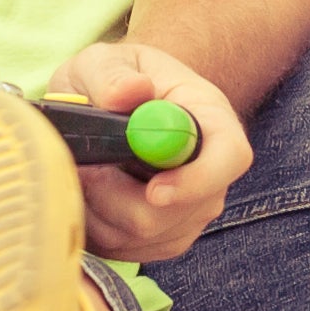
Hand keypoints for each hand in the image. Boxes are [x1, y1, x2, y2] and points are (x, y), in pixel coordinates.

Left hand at [42, 40, 249, 267]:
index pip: (228, 158)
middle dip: (119, 197)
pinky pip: (123, 250)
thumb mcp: (105, 60)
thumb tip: (128, 92)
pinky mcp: (159, 240)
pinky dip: (93, 226)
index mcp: (210, 119)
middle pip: (181, 212)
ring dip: (97, 208)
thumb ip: (111, 74)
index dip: (196, 181)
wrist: (113, 107)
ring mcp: (188, 214)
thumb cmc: (116, 79)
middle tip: (82, 167)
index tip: (153, 191)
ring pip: (143, 236)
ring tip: (81, 170)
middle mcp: (210, 175)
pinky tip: (85, 193)